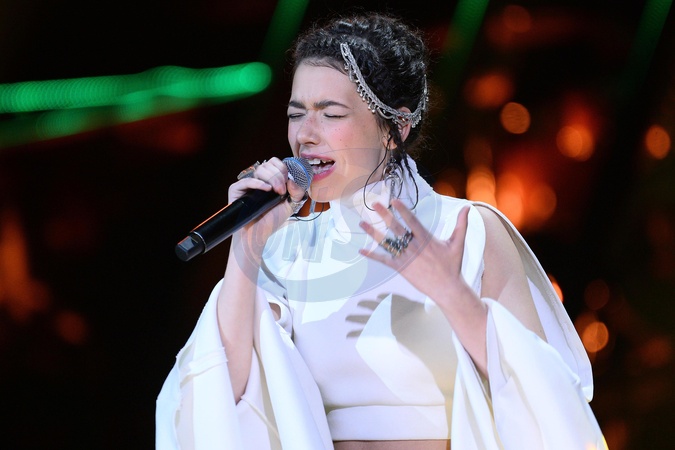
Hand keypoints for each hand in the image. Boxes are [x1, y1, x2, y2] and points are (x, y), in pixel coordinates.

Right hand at [228, 158, 306, 246]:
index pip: (275, 162)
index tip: (288, 183)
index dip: (283, 169)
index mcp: (270, 179)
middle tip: (282, 191)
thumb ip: (297, 191)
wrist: (258, 233)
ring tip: (276, 192)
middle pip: (268, 164)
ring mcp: (247, 183)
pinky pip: (247, 180)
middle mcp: (258, 179)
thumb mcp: (290, 204)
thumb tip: (294, 179)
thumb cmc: (272, 219)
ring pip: (260, 169)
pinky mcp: (236, 190)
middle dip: (279, 175)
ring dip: (272, 178)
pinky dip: (258, 183)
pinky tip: (267, 189)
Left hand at [359, 199, 473, 307]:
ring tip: (362, 223)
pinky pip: (384, 261)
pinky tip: (361, 251)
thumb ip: (460, 224)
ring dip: (373, 233)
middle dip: (385, 215)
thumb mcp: (457, 242)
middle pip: (396, 228)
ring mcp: (406, 258)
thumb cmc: (452, 265)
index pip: (412, 221)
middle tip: (375, 204)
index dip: (402, 210)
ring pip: (387, 243)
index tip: (394, 200)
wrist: (447, 288)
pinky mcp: (401, 269)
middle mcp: (414, 247)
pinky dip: (372, 256)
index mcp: (426, 239)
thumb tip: (468, 207)